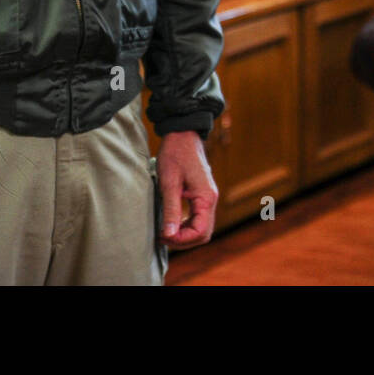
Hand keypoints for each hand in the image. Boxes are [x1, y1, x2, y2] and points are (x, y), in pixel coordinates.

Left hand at [156, 130, 217, 248]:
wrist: (182, 134)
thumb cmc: (175, 155)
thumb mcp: (169, 183)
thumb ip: (171, 210)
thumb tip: (169, 234)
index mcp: (206, 197)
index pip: (200, 231)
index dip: (182, 239)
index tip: (163, 236)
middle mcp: (211, 199)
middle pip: (204, 233)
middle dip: (183, 241)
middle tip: (162, 238)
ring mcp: (208, 197)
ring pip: (202, 227)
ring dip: (185, 235)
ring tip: (164, 233)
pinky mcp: (202, 194)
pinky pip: (199, 218)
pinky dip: (186, 226)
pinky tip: (171, 224)